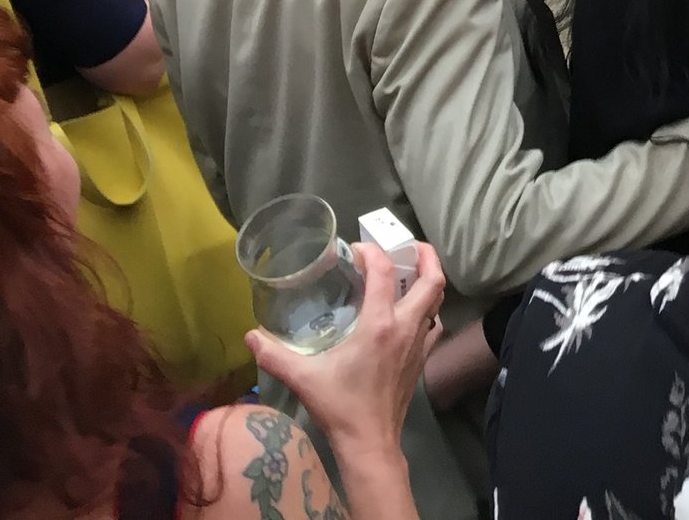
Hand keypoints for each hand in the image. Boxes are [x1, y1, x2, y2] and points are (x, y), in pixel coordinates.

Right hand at [248, 242, 445, 463]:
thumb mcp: (303, 378)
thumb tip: (250, 335)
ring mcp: (420, 342)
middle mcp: (407, 327)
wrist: (370, 442)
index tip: (357, 249)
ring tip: (409, 272)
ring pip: (438, 299)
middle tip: (407, 246)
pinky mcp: (423, 358)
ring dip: (429, 280)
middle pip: (434, 279)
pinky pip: (435, 323)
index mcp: (380, 324)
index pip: (385, 272)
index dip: (373, 252)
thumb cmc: (340, 407)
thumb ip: (273, 355)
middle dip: (425, 255)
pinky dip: (428, 308)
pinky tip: (411, 312)